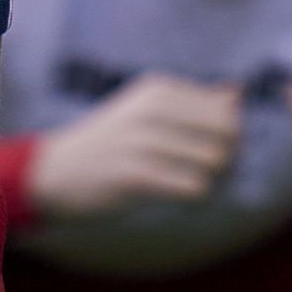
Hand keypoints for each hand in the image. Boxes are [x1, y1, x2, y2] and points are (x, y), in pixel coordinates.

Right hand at [24, 76, 242, 222]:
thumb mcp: (146, 111)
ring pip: (214, 162)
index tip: (214, 155)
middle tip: (210, 176)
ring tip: (195, 188)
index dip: (231, 138)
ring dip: (214, 182)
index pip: (226, 110)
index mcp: (159, 90)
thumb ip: (194, 102)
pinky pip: (193, 187)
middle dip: (229, 159)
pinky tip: (183, 201)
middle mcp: (153, 108)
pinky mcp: (134, 174)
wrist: (55, 172)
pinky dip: (197, 198)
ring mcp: (143, 140)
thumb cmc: (110, 143)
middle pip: (227, 134)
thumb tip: (236, 94)